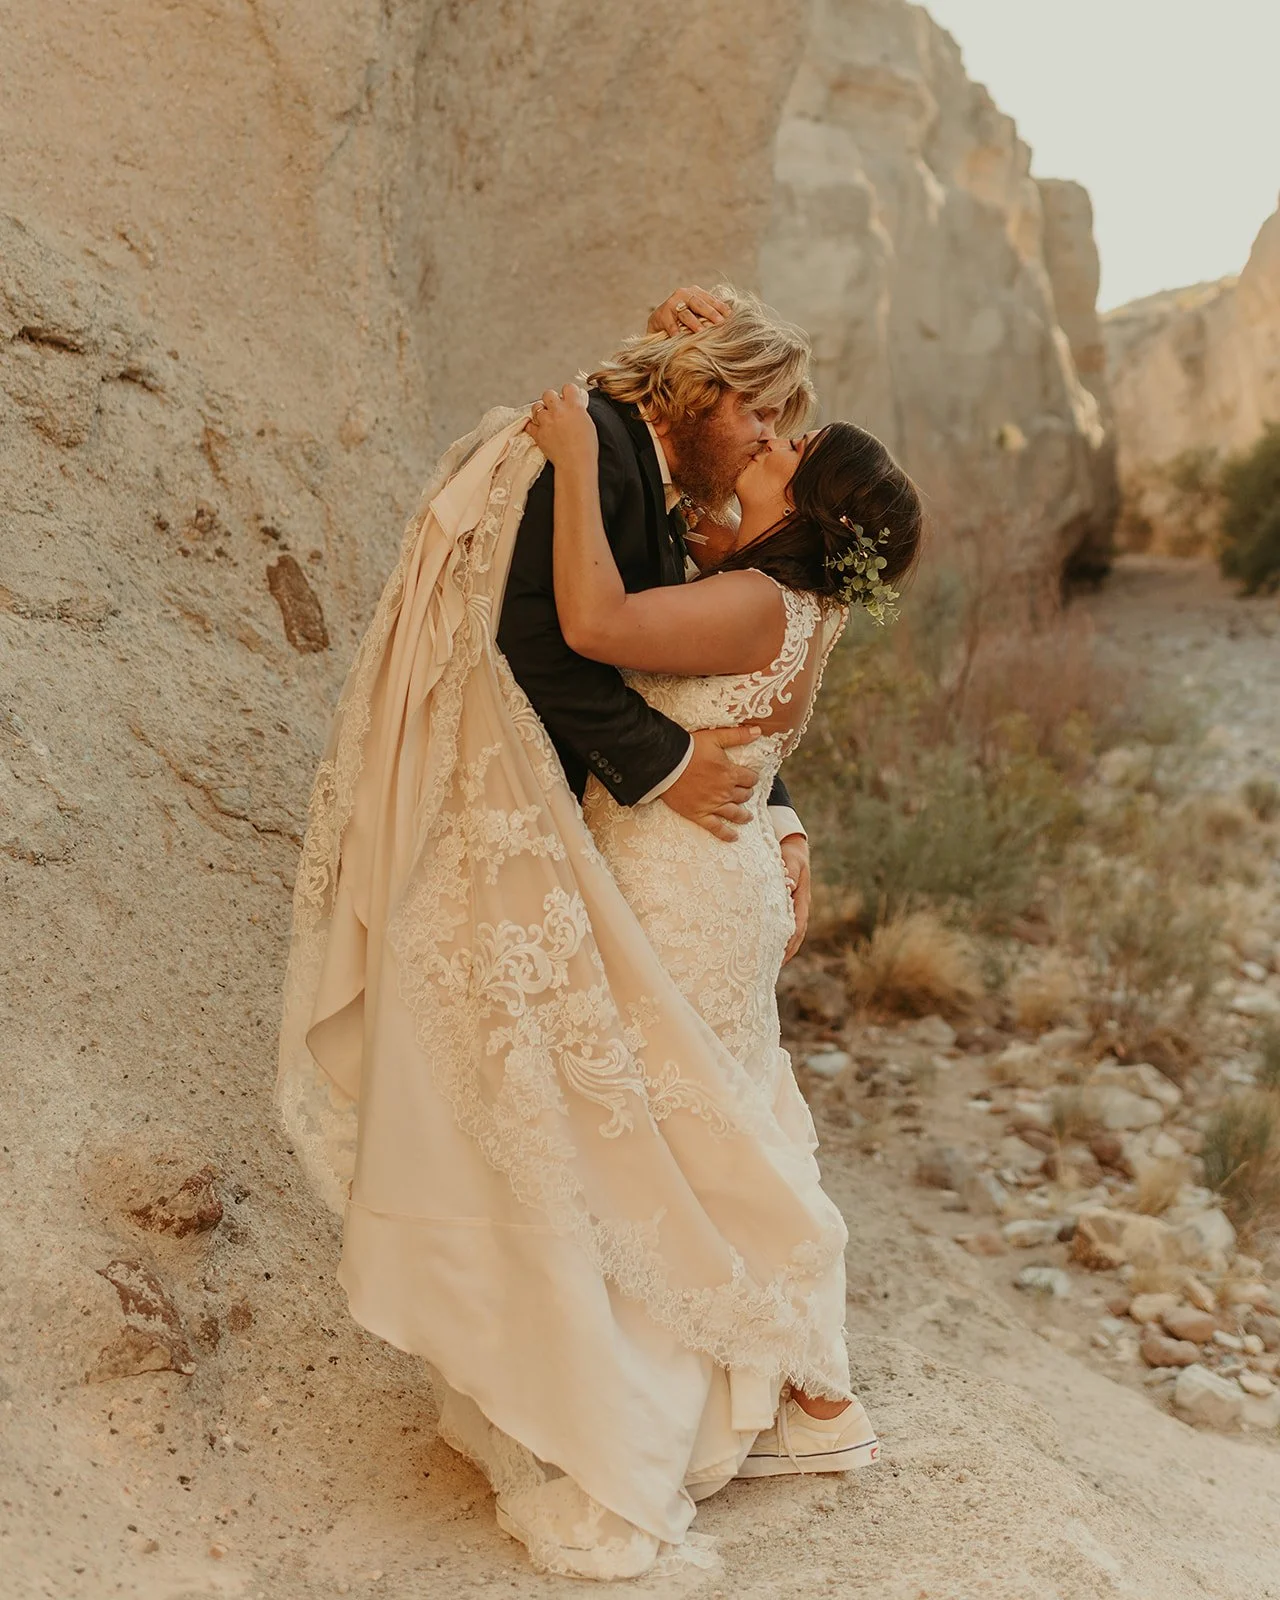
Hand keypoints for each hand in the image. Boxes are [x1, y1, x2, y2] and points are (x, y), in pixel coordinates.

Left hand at [526, 384, 596, 467]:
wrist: (576, 464)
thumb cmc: (586, 448)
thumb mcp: (588, 423)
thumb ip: (579, 411)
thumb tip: (575, 405)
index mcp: (574, 406)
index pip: (568, 387)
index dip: (568, 393)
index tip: (568, 398)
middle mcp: (558, 411)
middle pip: (548, 394)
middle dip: (551, 400)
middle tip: (555, 409)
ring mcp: (546, 422)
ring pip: (536, 407)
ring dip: (541, 411)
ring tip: (547, 419)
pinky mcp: (538, 434)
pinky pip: (529, 424)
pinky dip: (532, 425)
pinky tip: (537, 428)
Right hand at [647, 285, 729, 338]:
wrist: (658, 324)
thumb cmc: (682, 321)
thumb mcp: (696, 315)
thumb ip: (709, 315)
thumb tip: (730, 320)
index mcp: (694, 292)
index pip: (710, 299)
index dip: (720, 307)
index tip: (730, 316)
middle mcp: (683, 294)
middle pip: (699, 303)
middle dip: (710, 313)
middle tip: (720, 323)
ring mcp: (671, 304)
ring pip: (685, 313)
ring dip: (694, 323)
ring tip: (701, 332)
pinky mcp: (660, 315)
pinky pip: (670, 324)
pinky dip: (675, 330)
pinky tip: (679, 337)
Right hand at [660, 726, 760, 841]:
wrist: (666, 763)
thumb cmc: (689, 748)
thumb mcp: (715, 737)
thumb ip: (738, 735)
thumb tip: (758, 731)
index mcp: (730, 773)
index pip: (750, 779)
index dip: (752, 778)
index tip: (750, 778)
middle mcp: (724, 792)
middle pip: (743, 796)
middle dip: (747, 793)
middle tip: (745, 793)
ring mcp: (712, 805)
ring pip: (734, 813)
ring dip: (743, 815)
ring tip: (747, 817)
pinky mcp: (699, 814)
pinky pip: (716, 828)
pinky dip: (726, 834)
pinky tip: (734, 837)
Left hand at [779, 833, 810, 962]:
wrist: (794, 848)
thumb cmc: (791, 854)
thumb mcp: (791, 861)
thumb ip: (789, 873)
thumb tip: (787, 887)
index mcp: (802, 900)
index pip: (797, 926)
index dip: (789, 943)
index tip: (780, 957)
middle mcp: (800, 906)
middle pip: (796, 936)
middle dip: (786, 953)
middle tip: (772, 969)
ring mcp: (795, 907)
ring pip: (791, 933)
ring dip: (782, 948)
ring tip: (770, 965)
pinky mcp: (788, 905)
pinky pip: (785, 925)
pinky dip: (778, 937)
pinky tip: (767, 946)